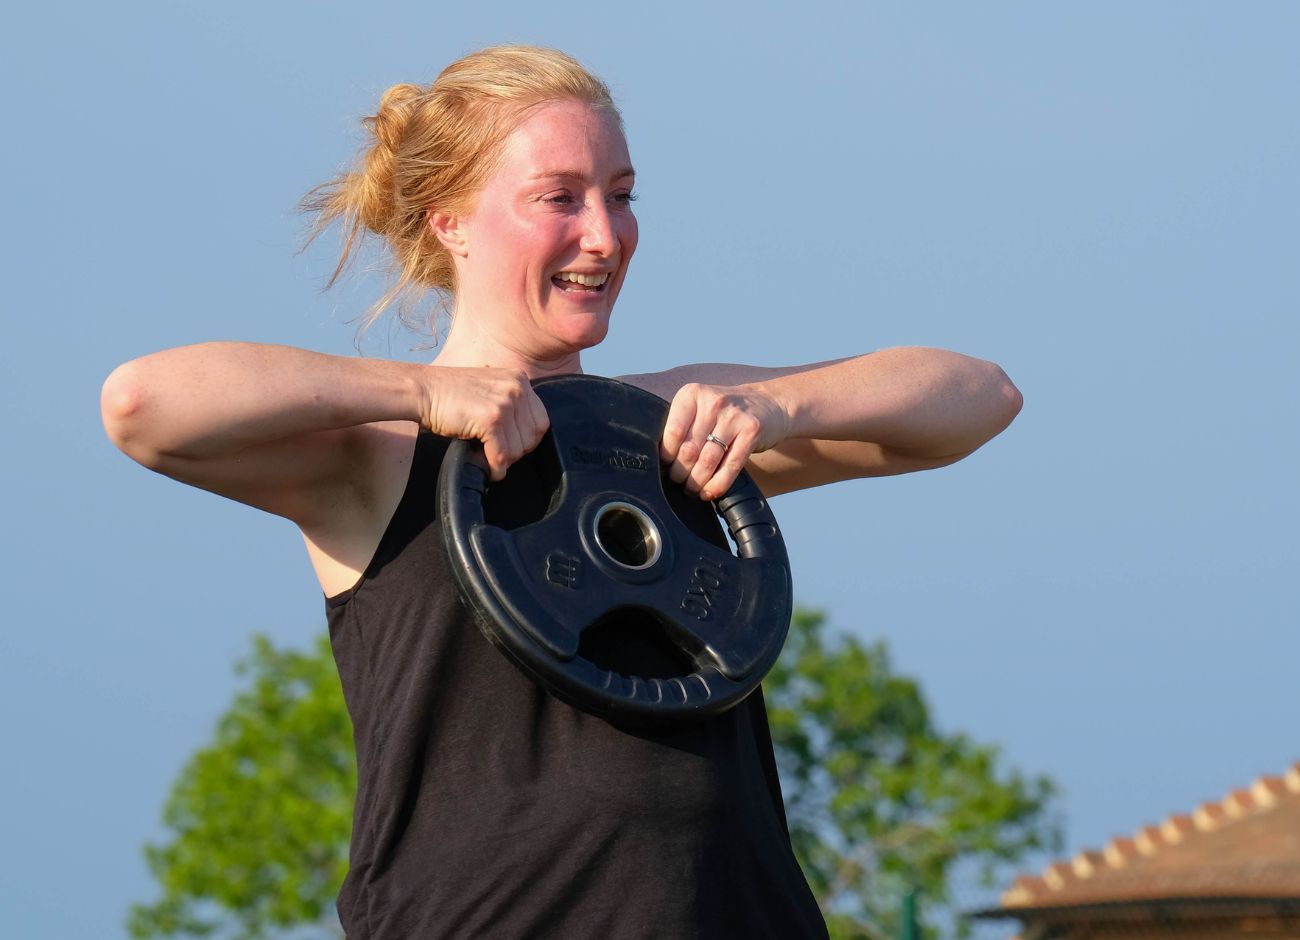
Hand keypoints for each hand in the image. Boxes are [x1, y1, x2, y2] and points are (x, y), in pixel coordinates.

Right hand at [422, 367, 549, 480]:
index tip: (512, 447)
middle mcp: (517, 388)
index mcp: (520, 380)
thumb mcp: (490, 389)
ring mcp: (505, 403)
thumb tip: (524, 438)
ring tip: (489, 458)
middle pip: (533, 436)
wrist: (422, 390)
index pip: (541, 421)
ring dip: (504, 461)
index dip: (528, 440)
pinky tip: (488, 468)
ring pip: (518, 449)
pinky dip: (495, 468)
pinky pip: (502, 455)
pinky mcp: (491, 419)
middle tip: (498, 455)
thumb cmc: (449, 394)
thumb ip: (510, 404)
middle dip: (517, 452)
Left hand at [660, 383, 789, 500]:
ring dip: (696, 482)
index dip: (666, 456)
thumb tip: (659, 462)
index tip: (665, 467)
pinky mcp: (752, 431)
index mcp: (692, 394)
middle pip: (689, 449)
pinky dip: (717, 485)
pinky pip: (730, 466)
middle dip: (680, 473)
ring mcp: (734, 416)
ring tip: (692, 489)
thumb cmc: (725, 412)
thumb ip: (681, 426)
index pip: (672, 432)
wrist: (769, 402)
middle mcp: (713, 402)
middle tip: (679, 481)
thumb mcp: (700, 408)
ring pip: (707, 461)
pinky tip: (709, 492)